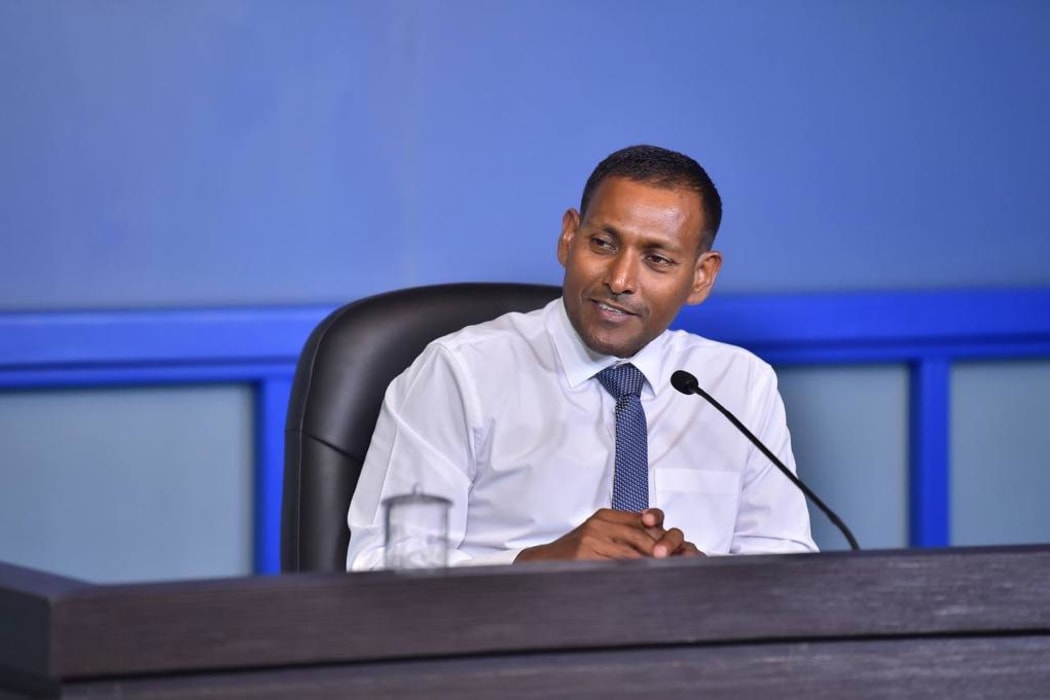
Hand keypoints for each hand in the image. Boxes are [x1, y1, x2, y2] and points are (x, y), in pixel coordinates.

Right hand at [514, 508, 702, 562]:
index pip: (644, 519)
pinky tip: (644, 581)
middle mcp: (600, 524)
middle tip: (677, 564)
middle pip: (642, 535)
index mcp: (605, 516)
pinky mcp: (586, 555)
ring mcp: (592, 539)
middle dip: (662, 551)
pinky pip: (617, 565)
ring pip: (633, 552)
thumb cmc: (574, 552)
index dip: (662, 532)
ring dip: (652, 564)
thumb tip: (657, 539)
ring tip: (667, 573)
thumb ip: (623, 532)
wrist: (543, 562)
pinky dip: (634, 573)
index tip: (674, 548)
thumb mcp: (598, 534)